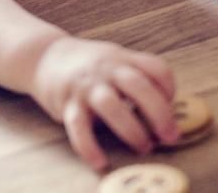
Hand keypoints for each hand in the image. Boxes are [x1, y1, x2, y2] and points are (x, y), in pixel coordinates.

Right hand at [31, 37, 177, 170]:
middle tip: (171, 136)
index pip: (156, 68)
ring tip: (144, 148)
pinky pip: (79, 128)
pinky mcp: (66, 104)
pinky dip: (89, 147)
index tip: (172, 105)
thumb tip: (165, 109)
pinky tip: (100, 161)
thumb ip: (136, 77)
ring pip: (111, 106)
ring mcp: (86, 86)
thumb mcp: (115, 60)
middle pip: (139, 86)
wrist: (44, 56)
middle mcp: (107, 69)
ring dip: (132, 130)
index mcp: (123, 58)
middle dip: (160, 114)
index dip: (170, 88)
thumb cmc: (89, 65)